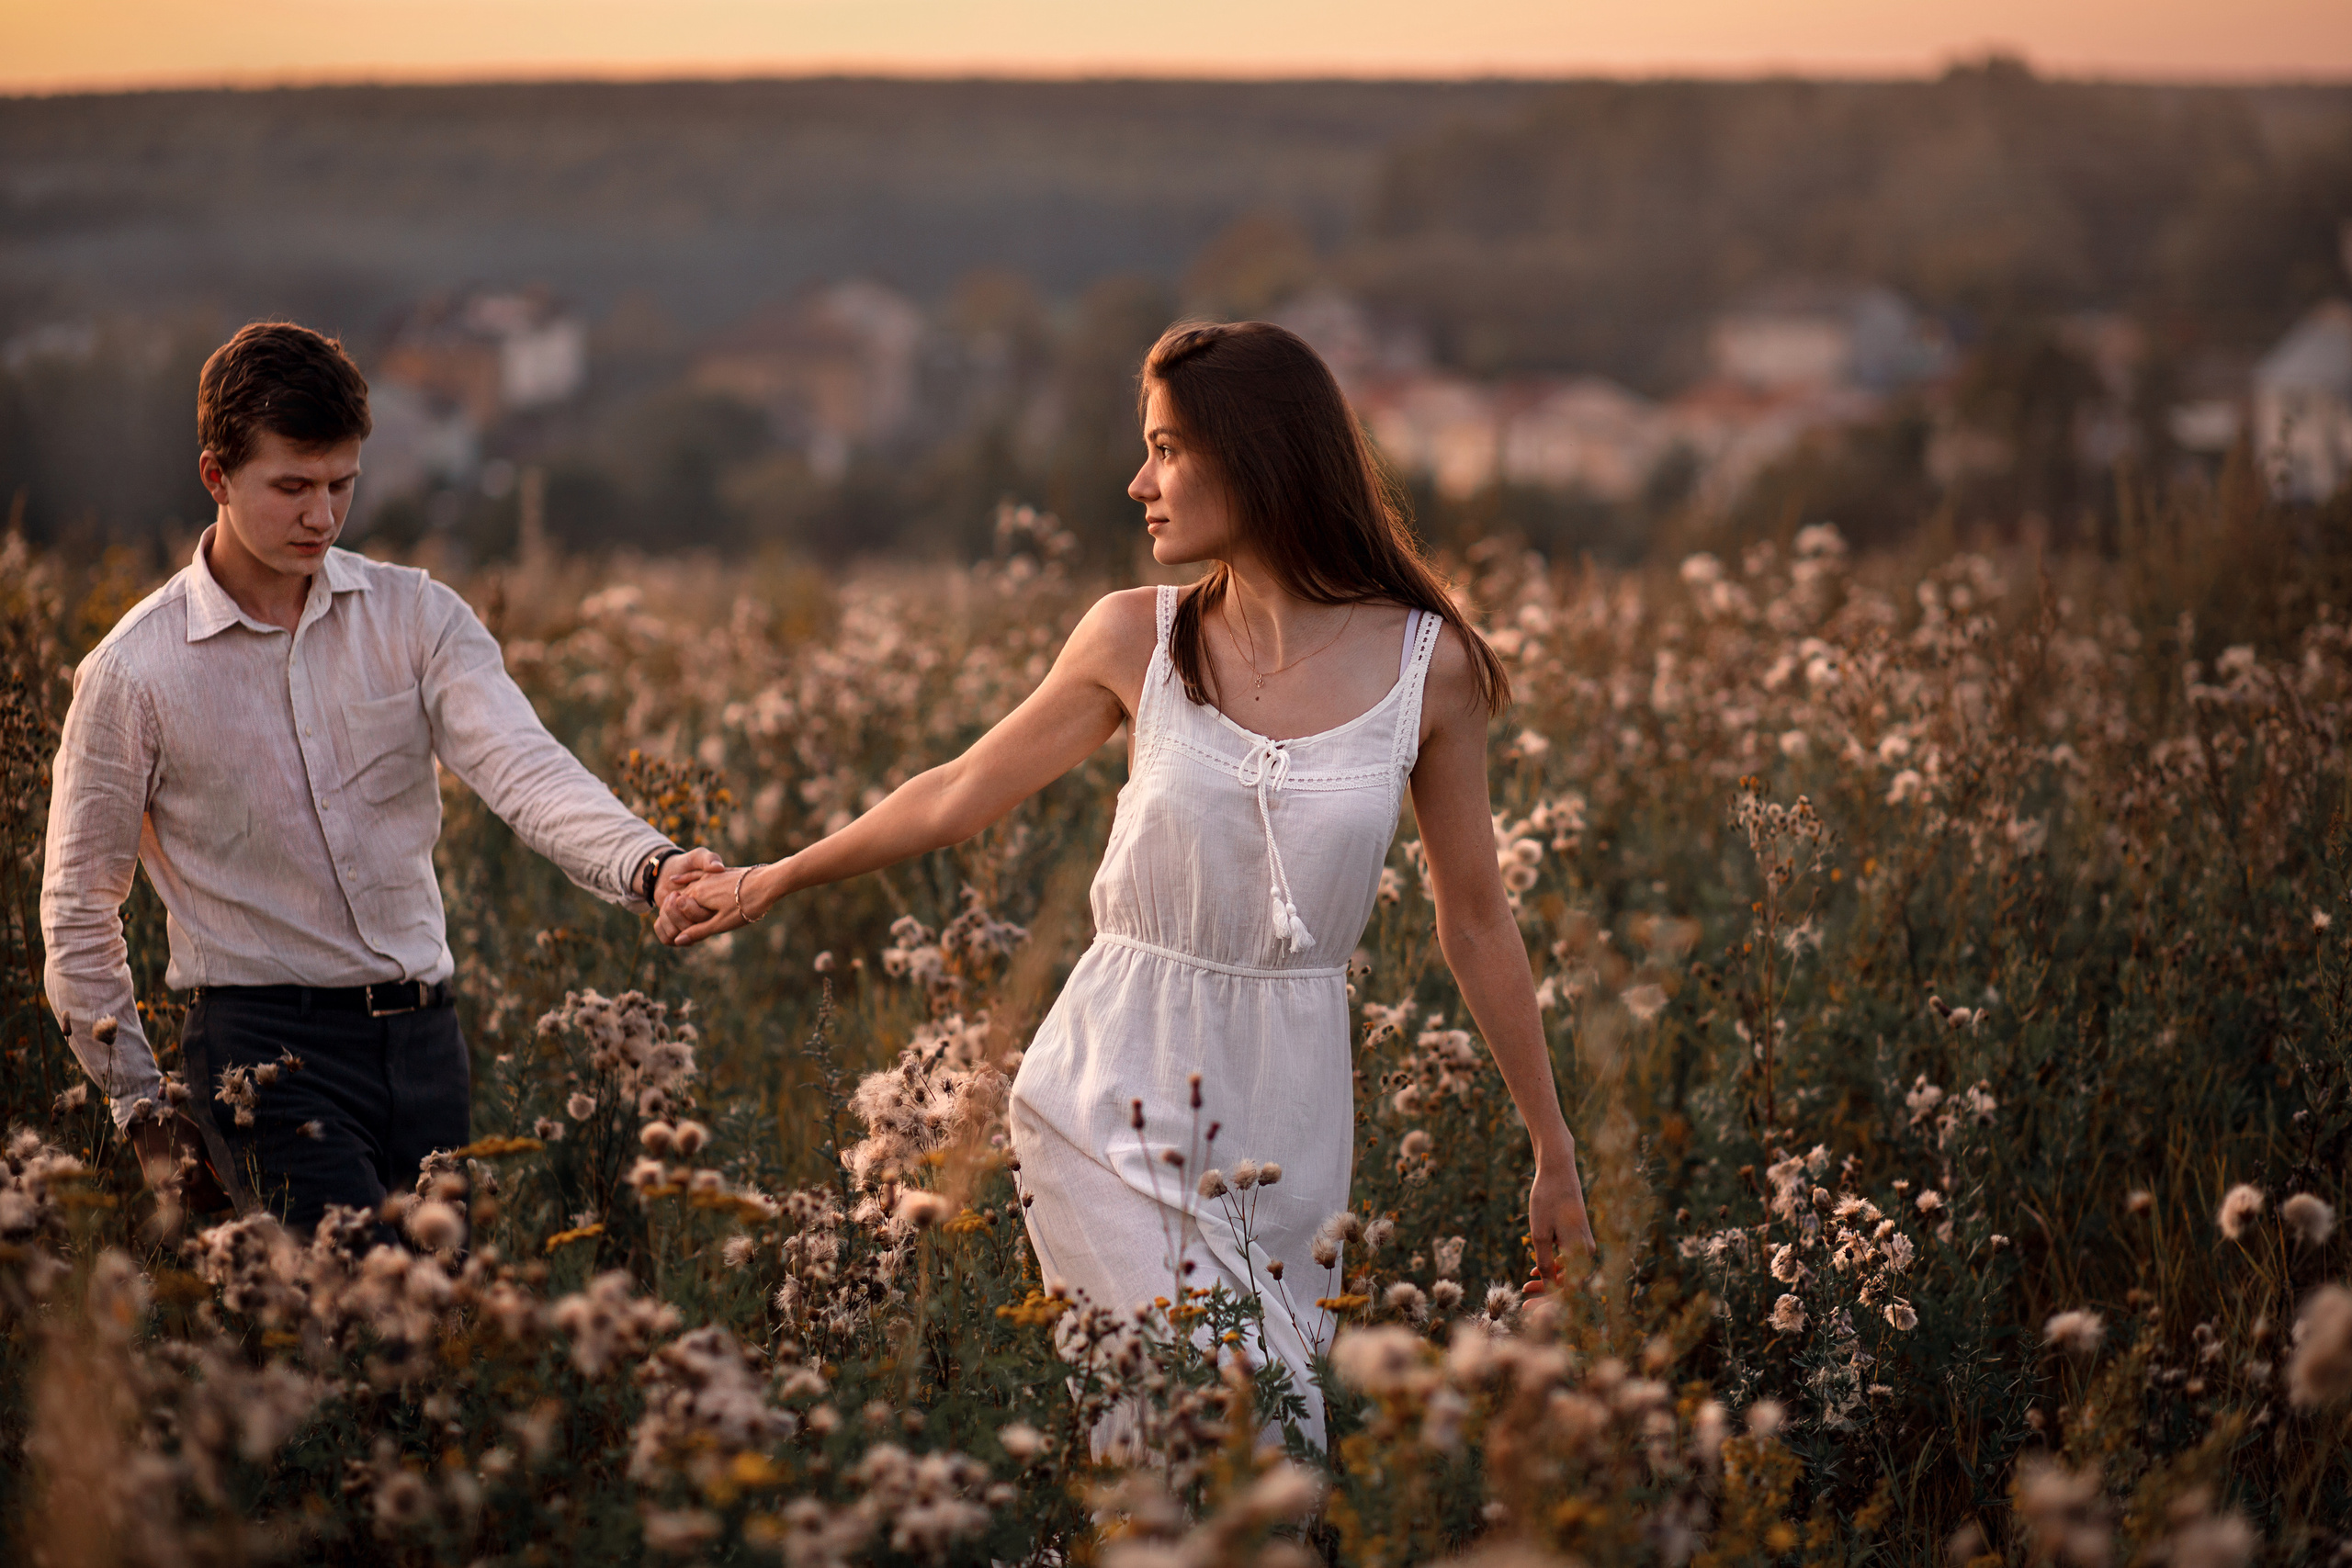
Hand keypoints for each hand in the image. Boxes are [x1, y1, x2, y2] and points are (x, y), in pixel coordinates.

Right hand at [130, 1111, 229, 1211]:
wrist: (148, 1124)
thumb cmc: (181, 1128)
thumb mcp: (203, 1140)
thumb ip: (215, 1163)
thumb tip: (224, 1180)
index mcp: (193, 1167)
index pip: (213, 1195)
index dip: (226, 1200)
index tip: (235, 1196)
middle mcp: (178, 1180)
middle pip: (202, 1206)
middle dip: (217, 1205)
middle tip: (227, 1197)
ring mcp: (164, 1185)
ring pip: (189, 1207)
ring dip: (203, 1205)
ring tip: (214, 1196)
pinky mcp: (154, 1186)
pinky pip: (174, 1202)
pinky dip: (188, 1202)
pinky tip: (198, 1194)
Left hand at [647, 848, 723, 941]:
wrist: (667, 870)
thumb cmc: (686, 863)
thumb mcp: (698, 856)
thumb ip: (709, 859)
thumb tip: (719, 867)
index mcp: (710, 905)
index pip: (701, 919)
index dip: (688, 909)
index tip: (678, 894)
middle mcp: (702, 920)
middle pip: (687, 931)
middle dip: (673, 912)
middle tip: (671, 895)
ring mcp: (688, 926)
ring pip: (676, 936)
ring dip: (666, 918)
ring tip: (667, 902)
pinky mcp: (675, 929)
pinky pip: (667, 939)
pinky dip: (660, 926)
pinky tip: (661, 913)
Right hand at [659, 862, 771, 946]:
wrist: (768, 883)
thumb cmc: (746, 905)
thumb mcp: (721, 923)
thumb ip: (698, 931)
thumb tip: (678, 941)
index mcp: (697, 895)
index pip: (675, 909)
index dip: (678, 922)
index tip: (684, 933)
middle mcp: (699, 883)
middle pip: (681, 899)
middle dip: (678, 912)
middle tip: (678, 925)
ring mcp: (709, 876)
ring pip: (687, 887)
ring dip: (679, 898)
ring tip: (670, 904)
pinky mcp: (718, 873)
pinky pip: (696, 874)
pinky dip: (685, 878)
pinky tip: (675, 880)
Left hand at [1524, 1144, 1594, 1294]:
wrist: (1557, 1171)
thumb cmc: (1547, 1200)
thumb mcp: (1540, 1234)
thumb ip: (1546, 1263)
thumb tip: (1549, 1288)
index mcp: (1580, 1253)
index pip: (1568, 1291)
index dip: (1548, 1304)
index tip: (1527, 1309)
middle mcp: (1587, 1251)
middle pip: (1569, 1285)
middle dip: (1547, 1296)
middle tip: (1524, 1305)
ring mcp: (1584, 1244)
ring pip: (1568, 1274)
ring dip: (1549, 1283)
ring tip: (1526, 1284)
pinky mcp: (1578, 1237)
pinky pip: (1568, 1261)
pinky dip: (1553, 1268)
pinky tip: (1535, 1270)